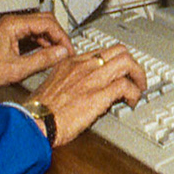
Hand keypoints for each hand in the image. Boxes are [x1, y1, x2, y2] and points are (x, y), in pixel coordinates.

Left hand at [0, 11, 73, 90]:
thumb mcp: (18, 69)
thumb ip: (43, 60)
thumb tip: (61, 53)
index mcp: (14, 25)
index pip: (48, 23)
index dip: (62, 37)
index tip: (68, 50)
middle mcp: (13, 22)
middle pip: (45, 21)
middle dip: (58, 36)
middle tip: (66, 51)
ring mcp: (12, 28)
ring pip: (39, 27)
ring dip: (50, 40)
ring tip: (58, 55)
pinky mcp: (11, 35)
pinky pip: (32, 34)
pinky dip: (41, 43)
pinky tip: (45, 54)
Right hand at [29, 43, 145, 144]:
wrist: (35, 122)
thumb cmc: (39, 110)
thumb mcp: (53, 85)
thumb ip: (70, 81)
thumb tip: (84, 88)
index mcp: (71, 62)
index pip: (102, 51)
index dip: (116, 61)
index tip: (121, 71)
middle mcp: (83, 66)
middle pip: (119, 51)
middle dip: (132, 64)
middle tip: (136, 78)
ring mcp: (92, 79)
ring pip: (126, 62)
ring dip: (138, 76)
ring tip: (139, 89)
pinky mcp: (98, 95)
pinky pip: (125, 86)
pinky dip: (134, 93)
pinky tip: (131, 101)